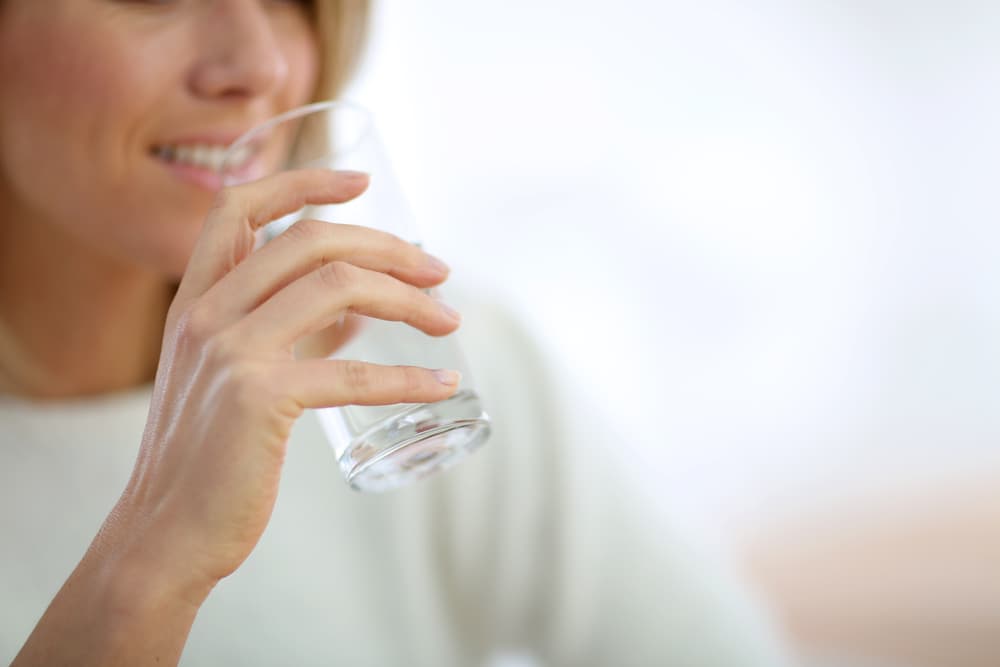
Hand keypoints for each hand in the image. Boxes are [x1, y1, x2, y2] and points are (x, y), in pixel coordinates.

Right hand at [100, 169, 459, 600]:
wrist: (165, 532)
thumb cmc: (209, 457)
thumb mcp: (232, 377)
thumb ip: (286, 335)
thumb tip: (357, 313)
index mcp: (194, 301)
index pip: (241, 208)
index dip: (303, 181)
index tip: (362, 181)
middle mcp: (206, 314)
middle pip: (312, 242)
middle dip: (388, 247)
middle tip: (439, 270)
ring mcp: (229, 352)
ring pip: (339, 289)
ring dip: (409, 300)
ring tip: (448, 321)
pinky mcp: (258, 399)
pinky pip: (352, 372)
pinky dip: (408, 377)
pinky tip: (443, 385)